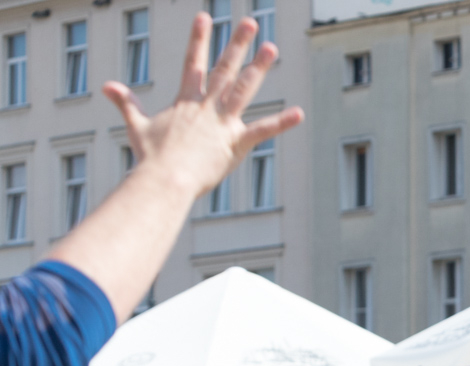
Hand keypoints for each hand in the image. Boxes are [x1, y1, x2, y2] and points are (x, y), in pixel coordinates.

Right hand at [104, 15, 302, 200]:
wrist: (164, 179)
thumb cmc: (151, 158)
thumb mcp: (137, 127)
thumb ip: (126, 104)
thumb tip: (106, 86)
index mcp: (185, 102)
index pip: (192, 63)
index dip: (198, 39)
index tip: (204, 17)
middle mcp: (205, 107)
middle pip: (223, 69)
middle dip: (237, 44)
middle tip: (250, 22)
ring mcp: (222, 123)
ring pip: (243, 89)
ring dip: (258, 68)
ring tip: (271, 47)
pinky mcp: (235, 143)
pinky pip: (262, 131)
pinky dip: (280, 123)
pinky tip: (298, 113)